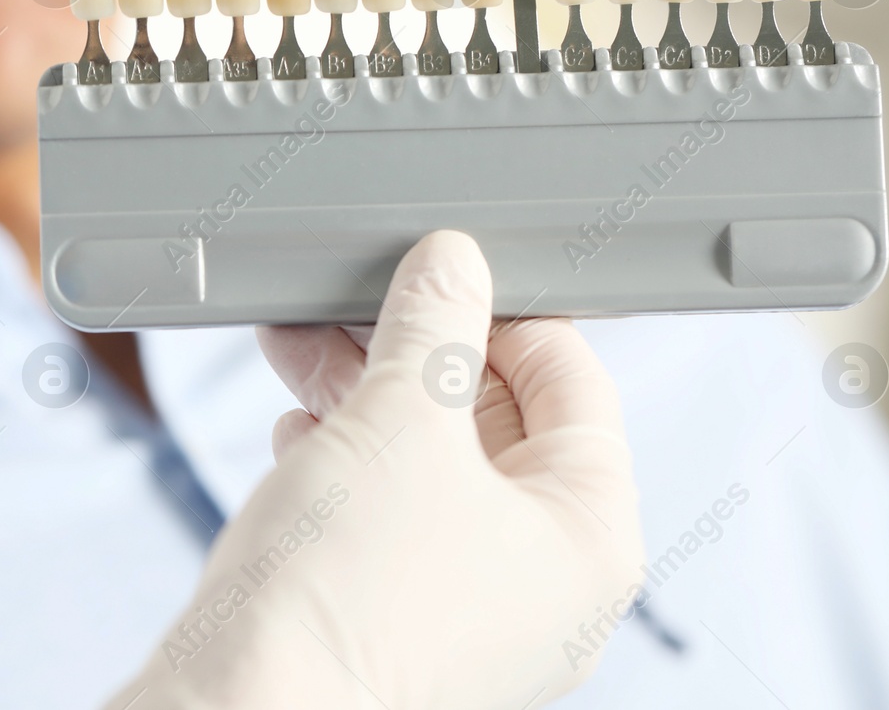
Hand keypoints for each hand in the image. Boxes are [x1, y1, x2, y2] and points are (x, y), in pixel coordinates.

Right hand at [106, 231, 643, 709]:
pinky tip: (299, 424)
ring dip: (366, 392)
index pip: (575, 386)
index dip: (508, 312)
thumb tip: (451, 265)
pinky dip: (345, 458)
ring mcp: (470, 610)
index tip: (453, 270)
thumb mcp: (398, 421)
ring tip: (304, 343)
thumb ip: (434, 324)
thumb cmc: (343, 600)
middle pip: (494, 421)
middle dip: (415, 349)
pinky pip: (388, 513)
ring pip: (430, 464)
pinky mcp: (397, 622)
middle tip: (362, 298)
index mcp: (589, 540)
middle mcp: (542, 583)